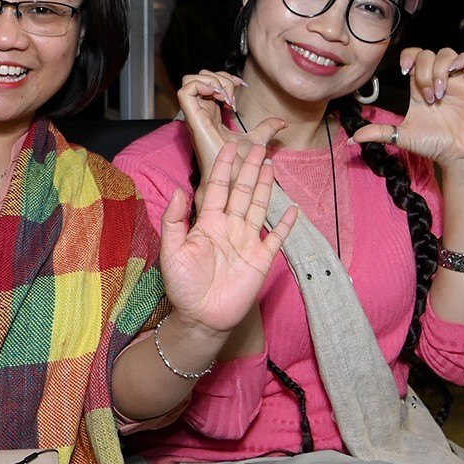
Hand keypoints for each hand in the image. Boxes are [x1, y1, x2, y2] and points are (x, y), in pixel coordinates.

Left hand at [159, 139, 294, 334]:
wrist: (200, 318)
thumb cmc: (182, 287)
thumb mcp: (171, 252)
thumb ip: (174, 221)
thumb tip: (179, 190)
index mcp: (207, 224)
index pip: (218, 189)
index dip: (225, 168)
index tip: (230, 146)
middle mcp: (229, 228)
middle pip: (242, 192)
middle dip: (249, 169)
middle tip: (258, 146)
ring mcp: (246, 242)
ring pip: (258, 208)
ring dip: (265, 187)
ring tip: (271, 165)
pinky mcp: (260, 260)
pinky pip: (275, 238)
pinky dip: (285, 225)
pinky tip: (292, 209)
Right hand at [176, 70, 283, 210]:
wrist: (235, 178)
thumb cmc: (238, 166)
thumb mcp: (257, 140)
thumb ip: (266, 128)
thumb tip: (282, 123)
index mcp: (212, 115)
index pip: (209, 84)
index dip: (224, 78)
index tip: (241, 86)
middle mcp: (201, 113)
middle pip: (198, 77)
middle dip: (218, 76)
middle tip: (234, 91)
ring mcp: (196, 116)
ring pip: (190, 80)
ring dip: (212, 80)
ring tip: (227, 95)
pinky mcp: (193, 120)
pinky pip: (185, 92)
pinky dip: (203, 86)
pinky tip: (221, 98)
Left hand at [353, 47, 463, 167]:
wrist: (458, 156)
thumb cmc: (433, 144)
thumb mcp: (402, 136)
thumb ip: (380, 132)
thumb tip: (354, 137)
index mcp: (419, 86)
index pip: (413, 57)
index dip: (408, 57)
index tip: (403, 71)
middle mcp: (437, 79)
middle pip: (427, 55)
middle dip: (423, 72)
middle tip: (427, 97)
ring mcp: (457, 80)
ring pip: (446, 53)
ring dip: (439, 69)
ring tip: (439, 93)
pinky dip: (460, 61)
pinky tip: (453, 75)